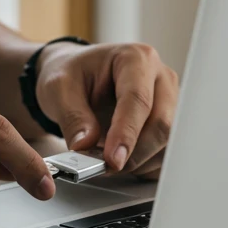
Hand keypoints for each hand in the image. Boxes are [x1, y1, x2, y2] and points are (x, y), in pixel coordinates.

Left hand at [34, 42, 178, 178]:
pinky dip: (144, 166)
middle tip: (105, 167)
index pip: (138, 100)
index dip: (127, 133)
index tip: (112, 160)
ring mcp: (169, 102)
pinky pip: (165, 153)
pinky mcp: (168, 123)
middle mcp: (160, 78)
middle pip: (161, 124)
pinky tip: (122, 161)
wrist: (78, 76)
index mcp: (136, 59)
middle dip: (134, 153)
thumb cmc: (72, 75)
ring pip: (167, 143)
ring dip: (139, 162)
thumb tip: (86, 147)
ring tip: (107, 161)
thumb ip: (72, 117)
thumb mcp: (59, 88)